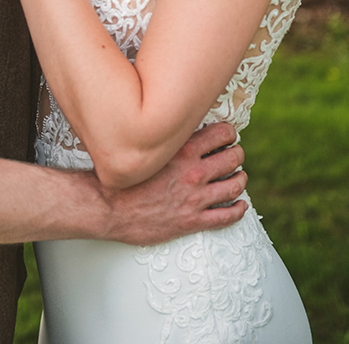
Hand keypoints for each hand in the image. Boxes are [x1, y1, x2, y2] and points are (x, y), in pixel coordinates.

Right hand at [102, 123, 247, 245]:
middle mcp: (193, 171)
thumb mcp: (147, 148)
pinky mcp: (192, 220)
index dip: (229, 133)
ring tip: (239, 178)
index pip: (221, 133)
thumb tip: (176, 127)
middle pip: (232, 158)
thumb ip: (166, 139)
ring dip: (240, 179)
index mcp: (181, 150)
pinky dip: (239, 210)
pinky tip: (240, 206)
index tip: (228, 136)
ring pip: (234, 185)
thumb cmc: (123, 176)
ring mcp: (195, 197)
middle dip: (236, 154)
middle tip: (235, 155)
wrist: (108, 207)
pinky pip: (226, 216)